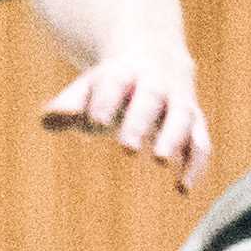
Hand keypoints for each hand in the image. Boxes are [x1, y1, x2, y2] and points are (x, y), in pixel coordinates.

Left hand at [40, 42, 211, 189]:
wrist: (155, 61)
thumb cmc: (112, 87)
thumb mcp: (88, 90)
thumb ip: (67, 105)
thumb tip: (50, 119)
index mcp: (124, 72)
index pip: (115, 83)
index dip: (105, 101)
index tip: (94, 122)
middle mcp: (156, 84)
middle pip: (150, 97)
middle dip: (139, 121)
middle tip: (126, 147)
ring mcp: (178, 103)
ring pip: (182, 116)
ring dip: (173, 138)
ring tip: (159, 160)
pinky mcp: (194, 125)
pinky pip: (200, 143)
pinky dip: (195, 165)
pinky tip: (182, 190)